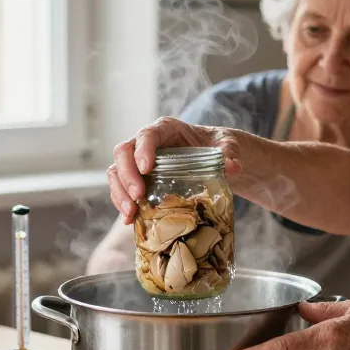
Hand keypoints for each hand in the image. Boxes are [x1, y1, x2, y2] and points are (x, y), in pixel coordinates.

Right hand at [108, 117, 242, 223]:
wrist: (214, 159)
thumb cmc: (217, 146)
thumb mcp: (227, 146)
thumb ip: (229, 153)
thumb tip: (232, 166)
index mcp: (166, 129)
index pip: (147, 134)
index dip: (143, 150)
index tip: (146, 168)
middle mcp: (146, 142)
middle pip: (124, 153)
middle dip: (127, 175)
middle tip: (139, 197)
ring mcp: (139, 161)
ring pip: (117, 171)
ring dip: (119, 192)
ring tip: (130, 213)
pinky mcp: (138, 179)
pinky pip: (122, 188)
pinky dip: (122, 203)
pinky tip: (130, 220)